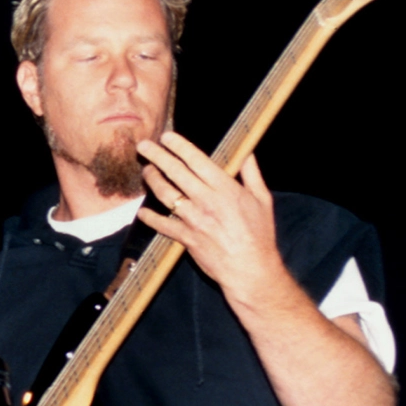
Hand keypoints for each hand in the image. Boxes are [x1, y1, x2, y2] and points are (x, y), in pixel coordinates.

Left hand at [135, 134, 290, 307]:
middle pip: (176, 172)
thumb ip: (251, 174)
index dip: (179, 146)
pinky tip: (142, 212)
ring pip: (166, 194)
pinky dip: (150, 218)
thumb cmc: (260, 234)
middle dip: (157, 156)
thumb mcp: (262, 200)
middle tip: (143, 146)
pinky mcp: (186, 238)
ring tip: (146, 171)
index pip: (197, 160)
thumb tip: (247, 153)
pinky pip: (163, 225)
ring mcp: (194, 219)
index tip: (167, 137)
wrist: (251, 268)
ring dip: (153, 181)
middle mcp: (207, 200)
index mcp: (225, 188)